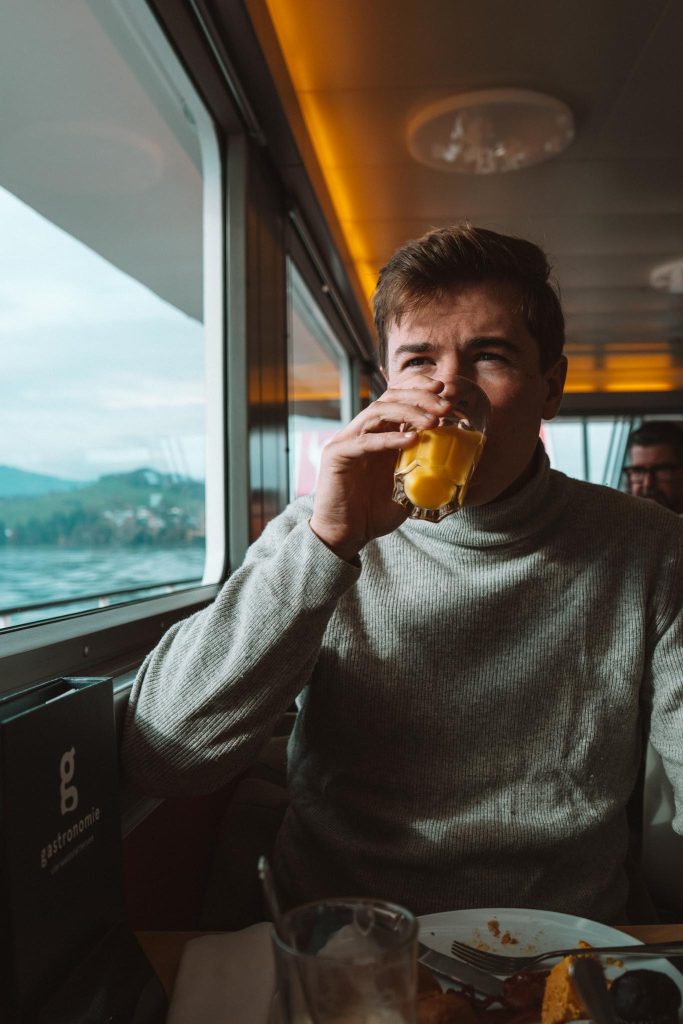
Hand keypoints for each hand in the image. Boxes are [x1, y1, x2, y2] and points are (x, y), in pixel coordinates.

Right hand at [309, 376, 450, 559]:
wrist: (346, 535)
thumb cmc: (375, 512)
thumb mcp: (408, 486)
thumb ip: (425, 469)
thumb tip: (460, 463)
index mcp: (378, 434)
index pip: (398, 399)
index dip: (420, 389)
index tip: (445, 390)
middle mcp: (362, 432)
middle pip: (389, 398)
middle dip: (420, 397)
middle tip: (445, 406)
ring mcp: (347, 441)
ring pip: (377, 412)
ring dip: (408, 412)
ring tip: (433, 421)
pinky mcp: (337, 455)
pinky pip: (364, 441)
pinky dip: (389, 439)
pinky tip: (412, 440)